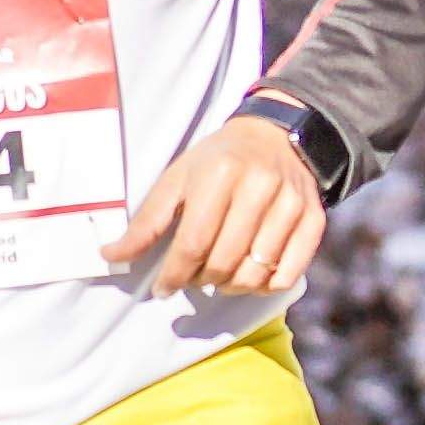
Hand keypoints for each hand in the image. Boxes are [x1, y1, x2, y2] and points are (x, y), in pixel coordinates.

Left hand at [107, 112, 327, 296]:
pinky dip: (264, 287)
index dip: (173, 274)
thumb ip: (146, 221)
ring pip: (255, 274)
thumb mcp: (177, 178)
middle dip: (201, 281)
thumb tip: (110, 255)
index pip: (193, 242)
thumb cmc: (218, 161)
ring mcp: (291, 204)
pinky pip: (287, 275)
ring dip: (230, 287)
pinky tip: (250, 275)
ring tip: (219, 275)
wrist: (277, 136)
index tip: (162, 288)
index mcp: (220, 173)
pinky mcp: (314, 219)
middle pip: (224, 262)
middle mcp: (259, 187)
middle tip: (193, 277)